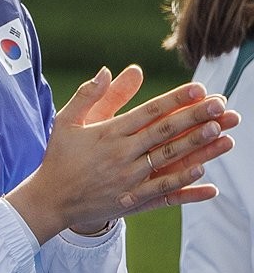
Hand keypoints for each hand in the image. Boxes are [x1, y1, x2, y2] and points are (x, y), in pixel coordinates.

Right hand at [6, 65, 238, 242]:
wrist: (50, 200)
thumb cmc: (58, 157)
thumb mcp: (65, 121)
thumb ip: (87, 96)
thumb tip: (105, 71)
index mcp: (108, 134)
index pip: (149, 112)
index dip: (175, 100)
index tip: (198, 89)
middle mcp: (121, 155)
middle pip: (165, 133)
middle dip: (195, 118)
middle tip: (221, 107)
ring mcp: (128, 179)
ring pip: (169, 160)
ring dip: (198, 147)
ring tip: (223, 134)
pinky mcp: (131, 200)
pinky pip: (163, 192)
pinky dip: (185, 184)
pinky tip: (204, 175)